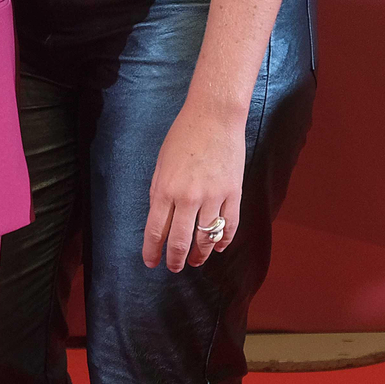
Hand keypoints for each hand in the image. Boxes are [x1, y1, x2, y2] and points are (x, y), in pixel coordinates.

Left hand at [142, 98, 244, 271]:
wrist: (213, 117)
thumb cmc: (183, 136)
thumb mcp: (161, 164)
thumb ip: (160, 192)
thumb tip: (161, 220)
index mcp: (165, 189)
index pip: (156, 231)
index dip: (152, 251)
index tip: (151, 263)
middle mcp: (188, 197)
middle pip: (181, 241)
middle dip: (176, 259)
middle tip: (174, 267)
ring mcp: (213, 197)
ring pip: (206, 238)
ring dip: (199, 255)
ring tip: (195, 262)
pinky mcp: (233, 193)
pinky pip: (229, 226)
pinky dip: (223, 241)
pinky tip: (217, 248)